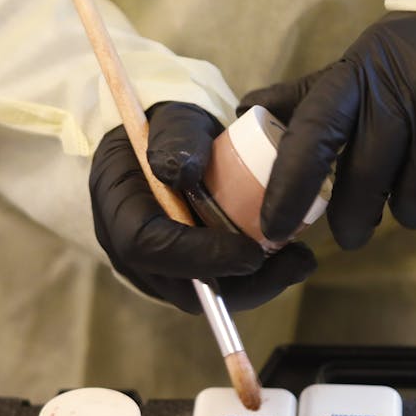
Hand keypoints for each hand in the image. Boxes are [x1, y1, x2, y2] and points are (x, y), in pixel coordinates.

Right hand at [89, 102, 316, 312]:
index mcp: (116, 204)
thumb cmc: (169, 129)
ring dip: (255, 286)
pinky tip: (289, 260)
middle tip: (293, 263)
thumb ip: (177, 137)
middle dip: (239, 283)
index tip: (251, 252)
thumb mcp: (174, 119)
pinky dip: (254, 280)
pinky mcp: (180, 274)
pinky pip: (215, 288)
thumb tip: (182, 170)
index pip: (146, 245)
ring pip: (203, 295)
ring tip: (299, 261)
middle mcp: (127, 247)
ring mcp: (153, 267)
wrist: (167, 144)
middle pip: (178, 286)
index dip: (199, 255)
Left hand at [243, 11, 415, 247]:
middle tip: (354, 229)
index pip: (313, 135)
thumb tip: (249, 111)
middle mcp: (406, 91)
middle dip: (354, 218)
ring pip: (414, 207)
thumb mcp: (370, 63)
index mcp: (364, 71)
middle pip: (365, 185)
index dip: (288, 188)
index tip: (273, 229)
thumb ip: (311, 96)